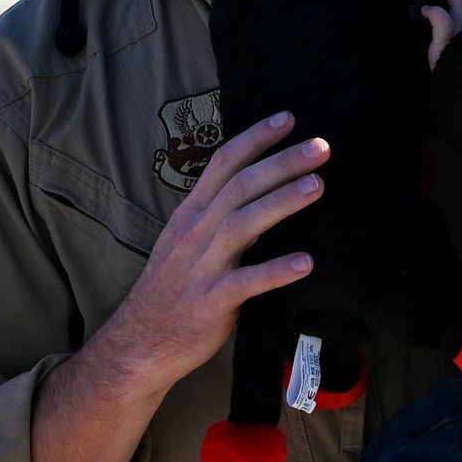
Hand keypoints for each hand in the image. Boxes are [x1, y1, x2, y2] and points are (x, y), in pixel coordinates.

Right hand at [107, 112, 328, 391]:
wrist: (140, 342)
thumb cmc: (172, 290)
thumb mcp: (187, 242)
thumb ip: (219, 216)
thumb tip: (263, 191)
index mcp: (191, 214)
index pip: (223, 163)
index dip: (255, 138)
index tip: (288, 119)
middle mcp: (196, 232)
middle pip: (240, 186)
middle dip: (281, 162)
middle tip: (320, 146)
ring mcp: (203, 266)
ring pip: (243, 223)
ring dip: (282, 201)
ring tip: (318, 185)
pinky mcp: (213, 301)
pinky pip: (247, 282)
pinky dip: (276, 270)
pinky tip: (306, 262)